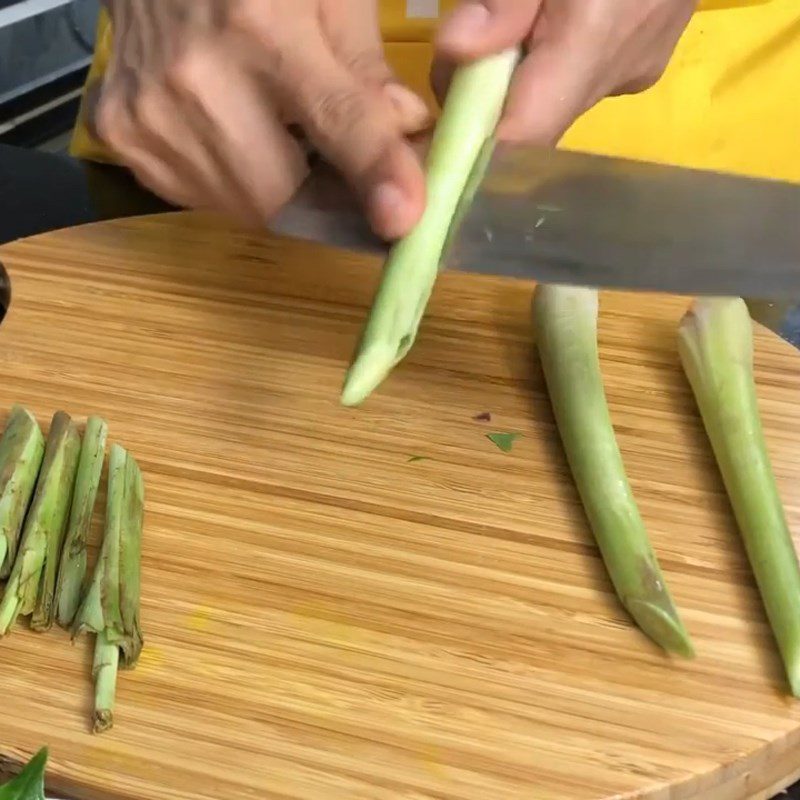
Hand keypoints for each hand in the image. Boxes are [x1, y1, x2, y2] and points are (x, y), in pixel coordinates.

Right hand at [90, 1, 429, 238]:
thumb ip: (367, 68)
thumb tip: (406, 132)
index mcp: (262, 25)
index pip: (336, 119)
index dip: (376, 172)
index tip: (404, 216)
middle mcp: (197, 75)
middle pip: (282, 194)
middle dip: (322, 198)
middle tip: (339, 175)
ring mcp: (150, 110)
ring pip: (241, 205)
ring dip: (276, 190)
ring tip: (277, 135)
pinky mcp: (122, 133)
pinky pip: (198, 195)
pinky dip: (230, 182)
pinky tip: (233, 133)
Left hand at [433, 0, 695, 144]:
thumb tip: (456, 55)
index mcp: (596, 37)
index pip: (522, 135)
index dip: (472, 145)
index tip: (434, 132)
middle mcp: (620, 69)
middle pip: (534, 121)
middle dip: (486, 101)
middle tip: (465, 49)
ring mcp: (637, 66)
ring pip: (554, 100)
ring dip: (515, 80)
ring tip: (512, 21)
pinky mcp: (645, 56)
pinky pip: (579, 78)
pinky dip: (547, 63)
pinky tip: (548, 20)